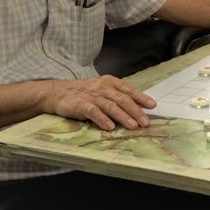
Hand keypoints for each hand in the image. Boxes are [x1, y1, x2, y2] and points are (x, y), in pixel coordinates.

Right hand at [42, 75, 156, 130]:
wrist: (57, 92)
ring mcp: (91, 96)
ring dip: (123, 116)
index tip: (152, 106)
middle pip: (122, 99)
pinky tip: (110, 127)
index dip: (141, 98)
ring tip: (133, 126)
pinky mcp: (80, 105)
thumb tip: (139, 108)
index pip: (129, 90)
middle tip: (146, 122)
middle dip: (136, 111)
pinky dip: (102, 119)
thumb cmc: (85, 93)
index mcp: (110, 82)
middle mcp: (102, 87)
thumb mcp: (103, 90)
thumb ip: (118, 97)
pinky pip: (93, 112)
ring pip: (110, 106)